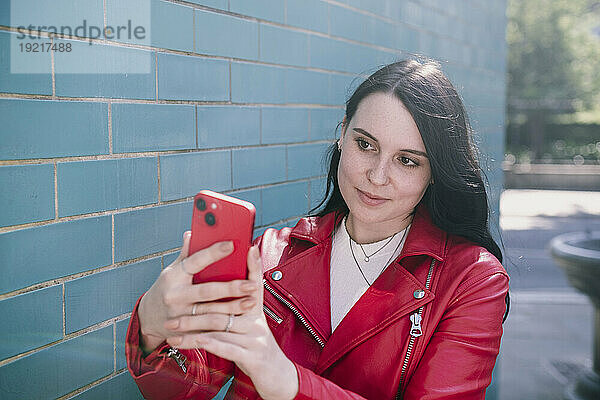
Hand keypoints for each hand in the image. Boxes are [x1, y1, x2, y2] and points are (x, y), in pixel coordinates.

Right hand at [137, 231, 257, 352]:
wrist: (149, 317)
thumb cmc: (167, 288)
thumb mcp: (172, 269)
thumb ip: (186, 253)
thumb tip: (193, 233)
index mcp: (174, 276)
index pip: (195, 261)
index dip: (213, 253)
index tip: (232, 245)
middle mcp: (175, 295)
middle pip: (206, 291)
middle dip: (231, 288)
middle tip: (251, 284)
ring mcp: (180, 315)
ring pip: (210, 312)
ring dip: (232, 308)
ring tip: (251, 301)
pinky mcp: (185, 331)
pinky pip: (208, 329)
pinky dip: (225, 325)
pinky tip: (239, 319)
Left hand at [165, 246, 298, 399]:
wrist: (276, 377)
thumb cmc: (255, 348)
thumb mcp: (248, 327)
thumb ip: (236, 308)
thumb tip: (223, 289)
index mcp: (256, 312)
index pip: (255, 283)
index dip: (253, 265)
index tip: (249, 247)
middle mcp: (257, 322)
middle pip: (226, 305)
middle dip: (199, 300)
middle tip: (175, 298)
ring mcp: (256, 339)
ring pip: (220, 326)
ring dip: (192, 326)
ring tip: (172, 325)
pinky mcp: (253, 357)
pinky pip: (225, 347)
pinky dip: (204, 343)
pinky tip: (188, 341)